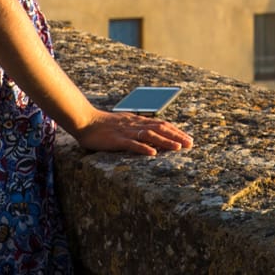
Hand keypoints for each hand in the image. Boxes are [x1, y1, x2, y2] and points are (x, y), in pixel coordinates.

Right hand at [72, 108, 192, 155]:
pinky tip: (153, 153)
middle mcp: (135, 124)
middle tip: (190, 144)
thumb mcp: (124, 123)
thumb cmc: (103, 125)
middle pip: (160, 128)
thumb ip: (136, 128)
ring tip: (177, 148)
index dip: (176, 131)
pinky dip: (143, 148)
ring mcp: (126, 131)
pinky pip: (132, 144)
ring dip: (165, 141)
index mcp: (137, 121)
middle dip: (176, 136)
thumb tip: (150, 135)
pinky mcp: (117, 140)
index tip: (188, 138)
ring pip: (149, 135)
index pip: (161, 124)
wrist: (85, 121)